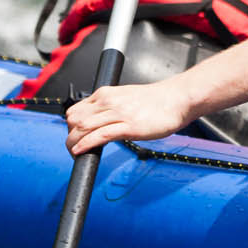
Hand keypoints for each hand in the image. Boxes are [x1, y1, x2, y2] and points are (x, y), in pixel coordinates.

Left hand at [64, 80, 190, 154]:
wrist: (177, 99)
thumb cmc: (156, 101)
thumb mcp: (126, 97)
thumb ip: (110, 107)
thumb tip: (99, 121)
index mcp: (106, 94)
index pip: (75, 109)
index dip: (71, 126)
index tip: (75, 136)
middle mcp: (108, 101)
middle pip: (74, 119)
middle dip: (70, 135)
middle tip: (74, 147)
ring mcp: (118, 113)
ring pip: (83, 128)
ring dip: (73, 143)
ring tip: (74, 153)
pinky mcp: (128, 126)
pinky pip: (99, 136)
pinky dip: (85, 145)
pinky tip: (80, 152)